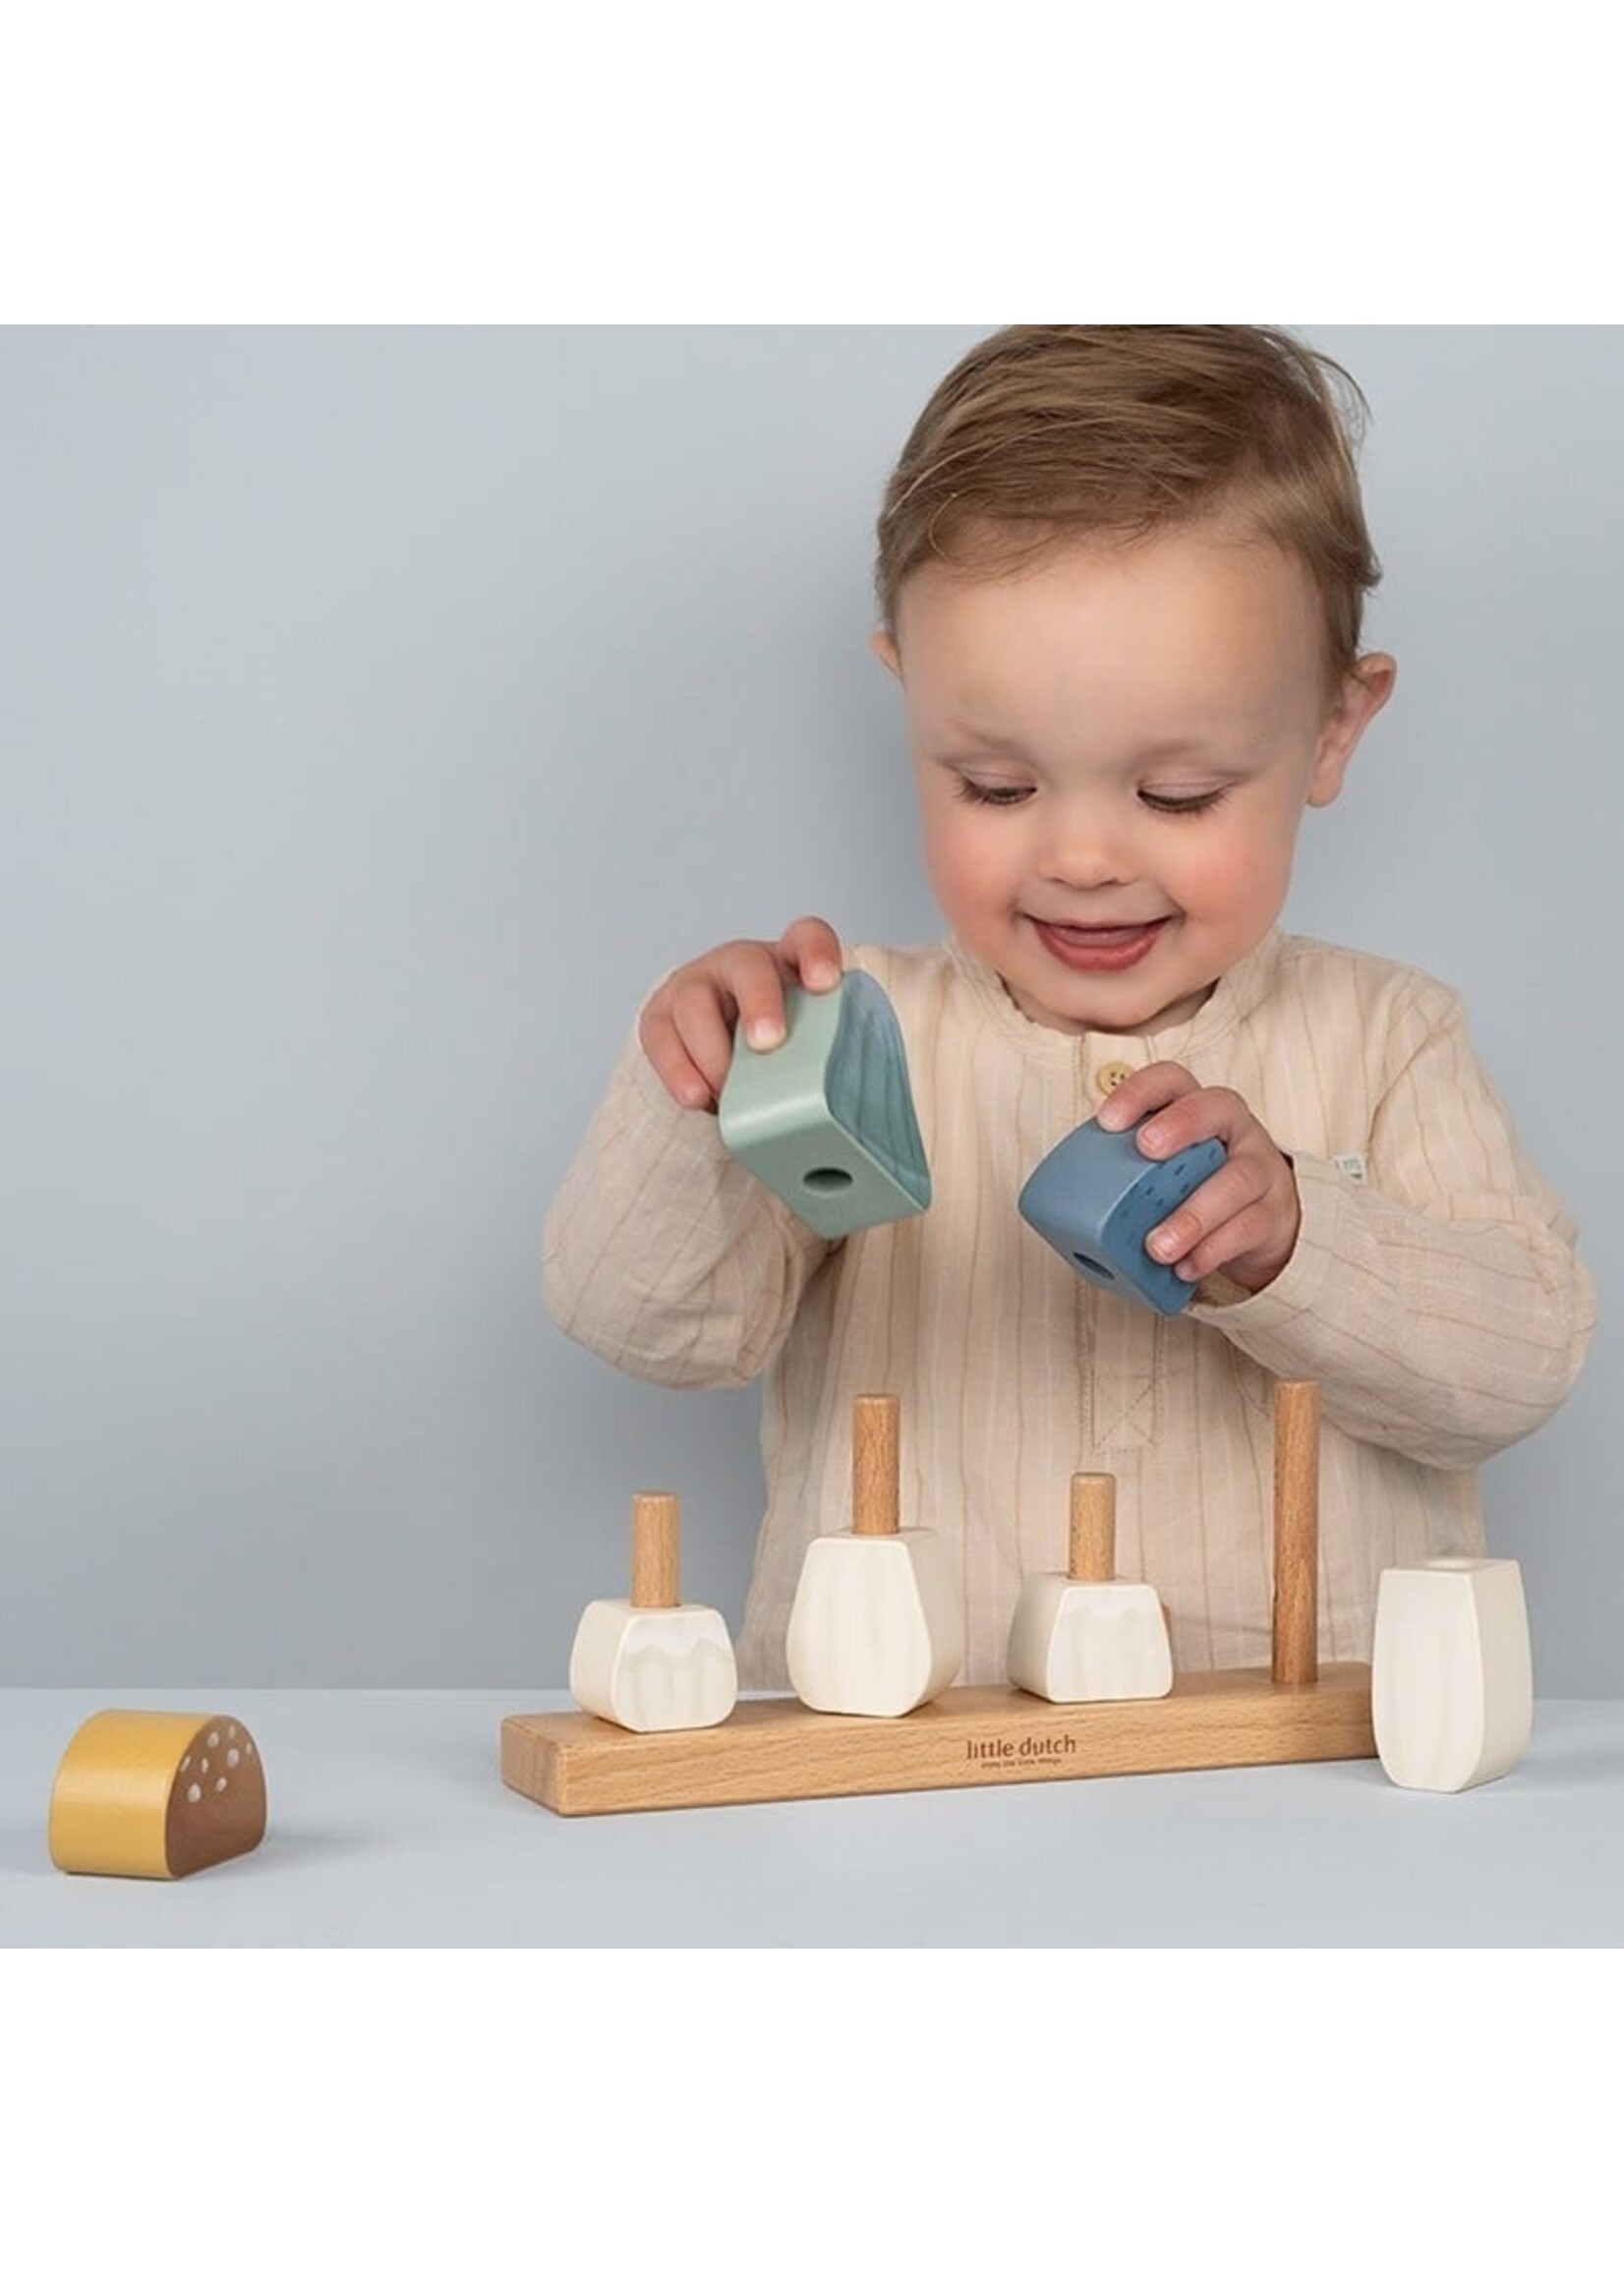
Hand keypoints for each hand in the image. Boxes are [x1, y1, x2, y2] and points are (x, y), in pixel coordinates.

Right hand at [638, 916, 844, 1110]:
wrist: (725, 1054)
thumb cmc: (778, 1044)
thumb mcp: (808, 1038)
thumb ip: (828, 1053)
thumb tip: (860, 1112)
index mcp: (787, 963)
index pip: (806, 938)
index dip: (816, 953)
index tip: (825, 982)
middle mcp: (740, 966)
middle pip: (747, 967)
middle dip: (758, 1003)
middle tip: (768, 1044)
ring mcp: (695, 987)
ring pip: (694, 1003)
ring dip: (712, 1051)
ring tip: (727, 1092)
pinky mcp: (661, 1019)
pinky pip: (661, 1039)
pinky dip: (678, 1071)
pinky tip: (697, 1098)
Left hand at [1095, 1063, 1300, 1294]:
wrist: (1262, 1221)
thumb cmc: (1198, 1185)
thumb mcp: (1168, 1167)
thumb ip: (1131, 1171)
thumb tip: (1068, 1207)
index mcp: (1197, 1108)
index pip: (1172, 1080)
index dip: (1141, 1092)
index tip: (1108, 1120)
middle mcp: (1234, 1129)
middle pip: (1216, 1107)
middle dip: (1180, 1125)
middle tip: (1146, 1150)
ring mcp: (1259, 1168)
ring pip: (1235, 1180)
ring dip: (1192, 1215)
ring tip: (1158, 1246)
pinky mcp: (1274, 1213)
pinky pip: (1248, 1227)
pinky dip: (1213, 1251)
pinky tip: (1185, 1267)